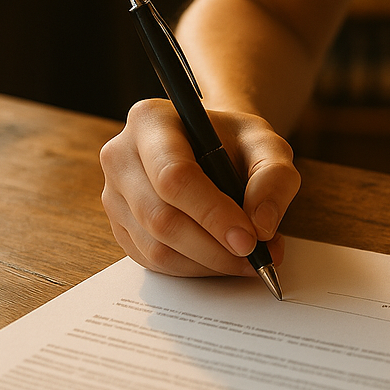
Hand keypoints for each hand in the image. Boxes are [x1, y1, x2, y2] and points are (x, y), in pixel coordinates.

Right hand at [100, 99, 299, 276]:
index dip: (212, 214)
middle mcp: (121, 157)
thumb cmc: (237, 143)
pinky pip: (153, 261)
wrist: (214, 148)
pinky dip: (194, 268)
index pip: (174, 176)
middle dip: (214, 247)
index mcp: (150, 121)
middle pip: (160, 217)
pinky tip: (223, 258)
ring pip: (156, 247)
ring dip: (208, 263)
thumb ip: (274, 178)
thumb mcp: (268, 145)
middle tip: (255, 257)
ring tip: (248, 257)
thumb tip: (261, 227)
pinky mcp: (120, 227)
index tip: (249, 240)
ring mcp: (114, 195)